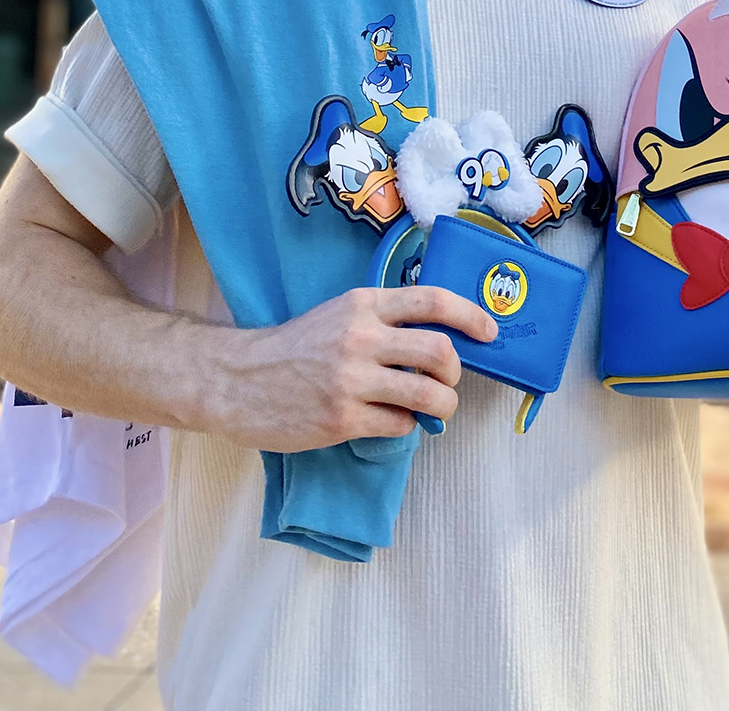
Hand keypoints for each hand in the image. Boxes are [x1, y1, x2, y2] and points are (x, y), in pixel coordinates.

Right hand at [202, 286, 497, 451]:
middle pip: (439, 352)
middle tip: (451, 381)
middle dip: (457, 372)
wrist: (239, 380)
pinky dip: (407, 427)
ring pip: (427, 395)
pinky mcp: (342, 419)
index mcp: (363, 304)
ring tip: (437, 409)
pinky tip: (393, 422)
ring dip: (443, 406)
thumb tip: (441, 337)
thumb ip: (384, 319)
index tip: (490, 331)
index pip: (432, 300)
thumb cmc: (296, 347)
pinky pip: (399, 425)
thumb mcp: (340, 314)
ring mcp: (351, 380)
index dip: (470, 315)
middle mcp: (361, 337)